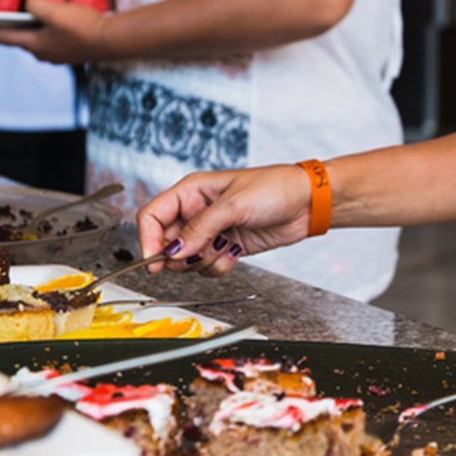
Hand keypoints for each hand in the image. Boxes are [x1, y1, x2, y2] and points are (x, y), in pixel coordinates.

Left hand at [0, 0, 113, 63]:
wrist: (112, 41)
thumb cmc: (82, 27)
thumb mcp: (53, 10)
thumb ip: (34, 5)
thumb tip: (30, 4)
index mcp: (34, 44)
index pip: (1, 37)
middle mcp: (43, 54)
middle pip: (21, 39)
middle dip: (12, 28)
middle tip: (4, 17)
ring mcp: (59, 56)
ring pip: (38, 40)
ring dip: (33, 29)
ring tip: (32, 17)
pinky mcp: (73, 53)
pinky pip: (53, 40)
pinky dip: (49, 31)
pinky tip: (57, 23)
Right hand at [137, 164, 312, 277]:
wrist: (307, 203)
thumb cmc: (275, 188)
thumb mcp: (234, 205)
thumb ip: (201, 228)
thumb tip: (175, 251)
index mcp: (191, 191)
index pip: (153, 216)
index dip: (148, 239)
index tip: (154, 260)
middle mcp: (197, 211)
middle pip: (167, 242)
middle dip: (179, 255)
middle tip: (196, 255)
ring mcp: (212, 231)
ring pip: (187, 259)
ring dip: (202, 260)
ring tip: (224, 246)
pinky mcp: (227, 246)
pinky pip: (208, 266)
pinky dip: (218, 266)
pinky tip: (235, 252)